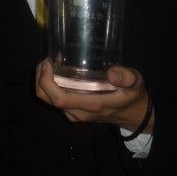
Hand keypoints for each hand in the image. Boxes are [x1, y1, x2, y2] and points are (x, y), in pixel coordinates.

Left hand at [35, 59, 153, 132]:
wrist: (133, 114)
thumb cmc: (133, 96)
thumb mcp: (136, 83)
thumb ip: (127, 77)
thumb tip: (112, 73)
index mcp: (92, 105)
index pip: (59, 98)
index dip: (47, 81)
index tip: (48, 63)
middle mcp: (79, 112)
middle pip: (47, 99)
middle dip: (40, 78)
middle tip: (46, 60)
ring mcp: (75, 114)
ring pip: (49, 101)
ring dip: (43, 82)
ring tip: (50, 64)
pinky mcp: (74, 113)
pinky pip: (54, 101)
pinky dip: (50, 87)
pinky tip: (57, 74)